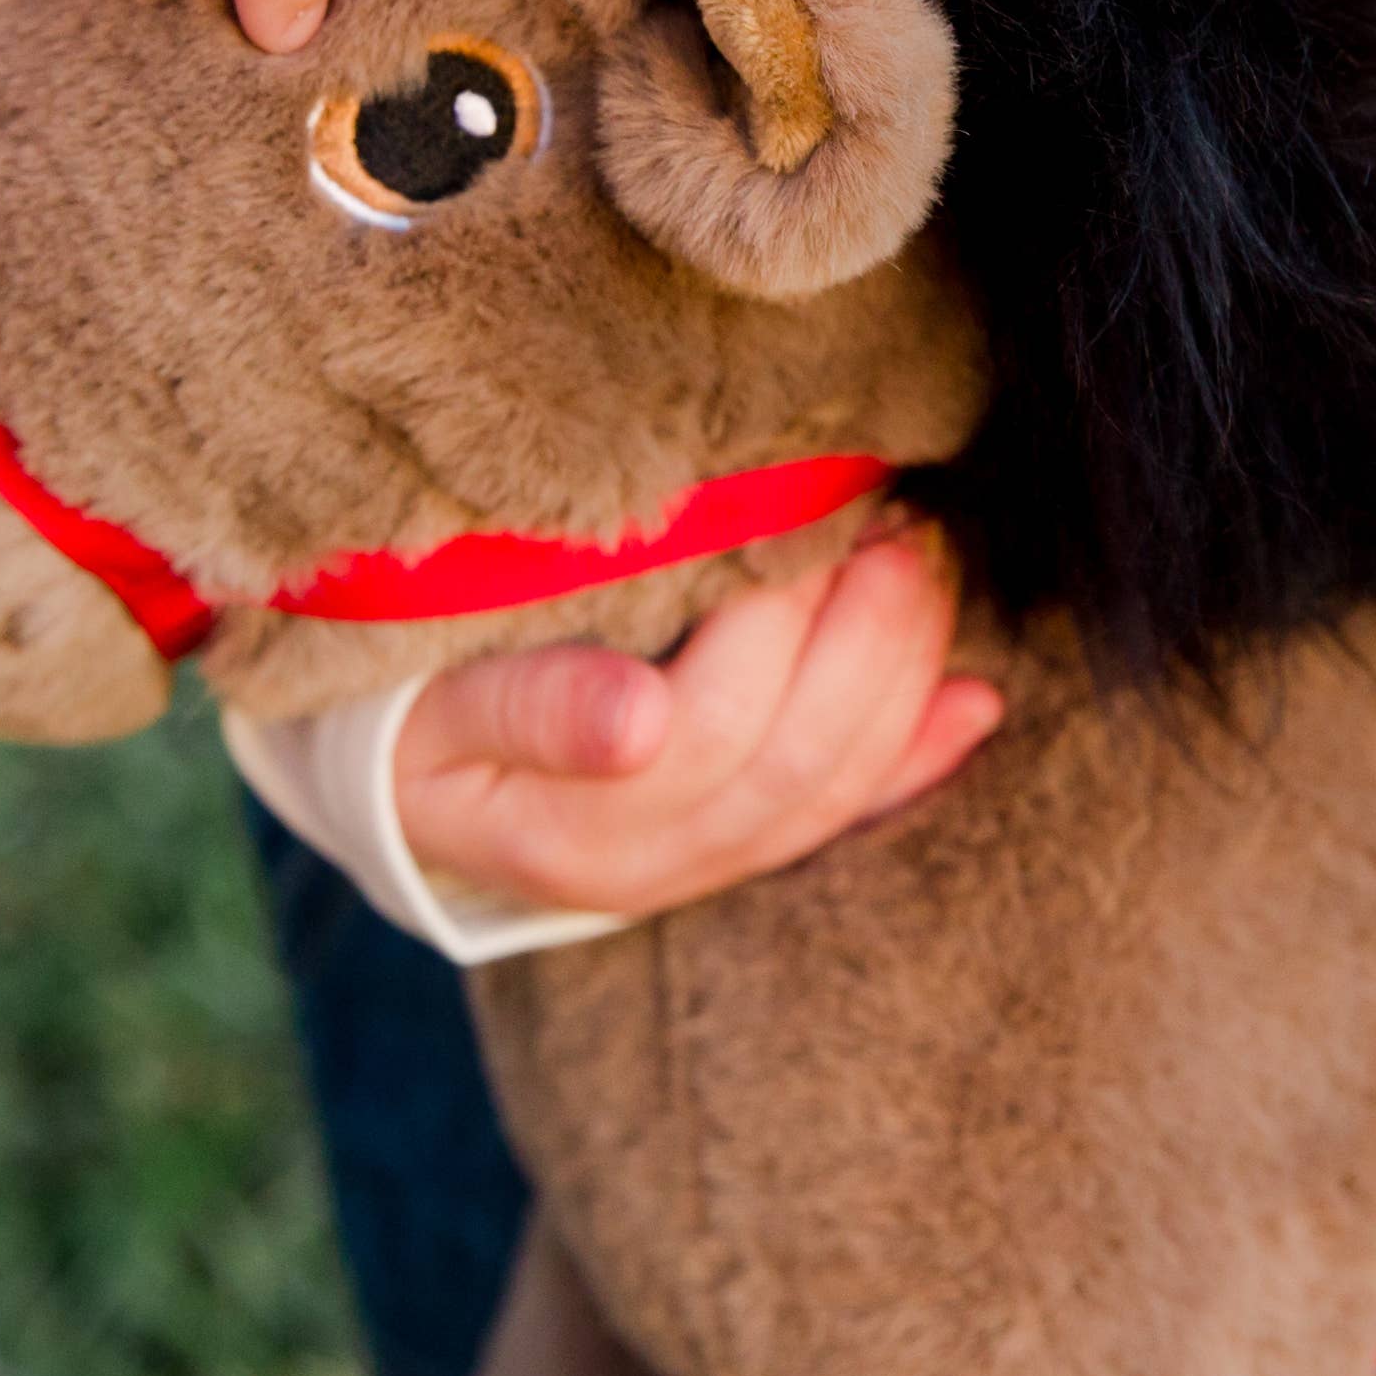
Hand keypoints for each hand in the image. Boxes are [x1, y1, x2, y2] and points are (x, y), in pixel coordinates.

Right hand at [395, 535, 1007, 919]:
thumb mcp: (423, 711)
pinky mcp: (737, 855)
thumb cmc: (403, 717)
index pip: (711, 727)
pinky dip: (920, 756)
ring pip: (835, 786)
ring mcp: (701, 870)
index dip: (776, 618)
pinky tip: (975, 697)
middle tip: (889, 508)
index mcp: (572, 837)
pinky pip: (846, 819)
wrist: (400, 791)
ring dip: (900, 666)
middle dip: (864, 626)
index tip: (805, 504)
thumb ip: (523, 710)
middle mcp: (651, 871)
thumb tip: (640, 722)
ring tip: (920, 551)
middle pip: (796, 756)